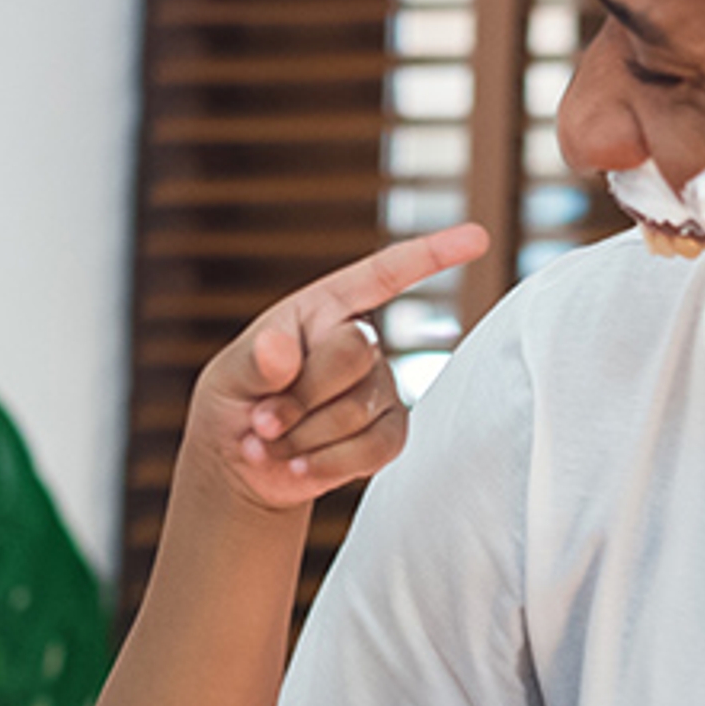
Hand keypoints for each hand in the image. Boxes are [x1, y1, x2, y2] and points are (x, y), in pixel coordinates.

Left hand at [190, 225, 485, 508]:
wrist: (244, 465)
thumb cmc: (234, 403)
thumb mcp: (227, 377)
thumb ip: (253, 363)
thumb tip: (281, 348)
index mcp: (323, 307)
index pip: (383, 275)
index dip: (431, 255)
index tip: (477, 239)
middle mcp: (360, 342)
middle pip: (354, 351)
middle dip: (301, 393)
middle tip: (262, 418)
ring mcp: (381, 388)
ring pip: (359, 410)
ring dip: (303, 436)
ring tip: (272, 441)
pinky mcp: (390, 433)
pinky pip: (376, 448)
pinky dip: (328, 464)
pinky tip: (298, 466)